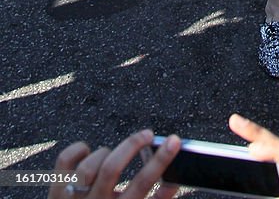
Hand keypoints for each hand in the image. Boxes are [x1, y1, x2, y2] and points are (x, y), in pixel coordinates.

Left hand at [47, 129, 179, 198]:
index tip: (174, 141)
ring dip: (105, 152)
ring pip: (88, 164)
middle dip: (132, 145)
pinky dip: (80, 149)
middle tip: (147, 134)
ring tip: (113, 155)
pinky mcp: (57, 188)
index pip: (141, 184)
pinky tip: (89, 153)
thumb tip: (174, 183)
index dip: (160, 160)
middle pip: (111, 168)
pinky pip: (66, 159)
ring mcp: (71, 197)